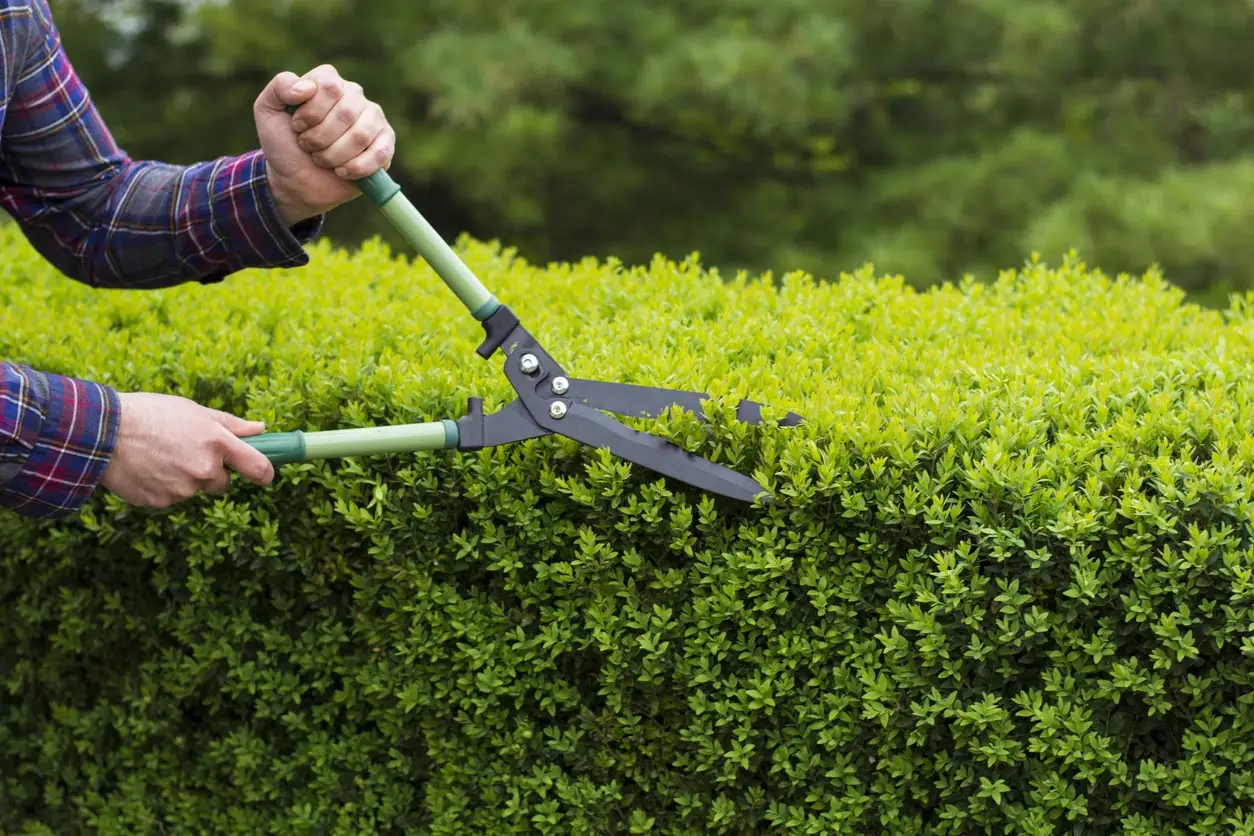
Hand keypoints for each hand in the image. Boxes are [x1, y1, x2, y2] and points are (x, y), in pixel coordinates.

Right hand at [99, 392, 274, 508]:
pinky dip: (162, 487)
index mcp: (218, 443)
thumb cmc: (150, 414)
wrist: (103, 432)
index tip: (264, 475)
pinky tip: (146, 469)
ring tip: (159, 457)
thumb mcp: (194, 411)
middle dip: (211, 473)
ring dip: (184, 479)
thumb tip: (260, 429)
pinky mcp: (161, 502)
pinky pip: (170, 498)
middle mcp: (205, 469)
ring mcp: (183, 489)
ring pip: (194, 490)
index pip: (258, 468)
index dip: (265, 473)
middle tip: (186, 454)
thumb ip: (230, 424)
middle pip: (222, 483)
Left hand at [254, 64, 395, 226]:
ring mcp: (373, 119)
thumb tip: (306, 87)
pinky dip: (356, 167)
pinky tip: (342, 172)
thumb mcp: (267, 111)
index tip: (296, 127)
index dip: (311, 112)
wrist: (295, 181)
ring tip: (322, 160)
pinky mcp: (386, 144)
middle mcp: (354, 95)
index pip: (329, 85)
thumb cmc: (283, 144)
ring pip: (361, 135)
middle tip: (308, 147)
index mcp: (328, 81)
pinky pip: (380, 153)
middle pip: (346, 112)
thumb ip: (280, 87)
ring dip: (334, 155)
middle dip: (320, 138)